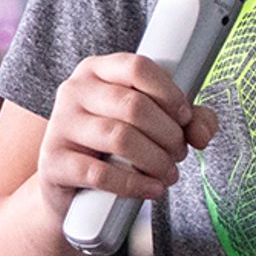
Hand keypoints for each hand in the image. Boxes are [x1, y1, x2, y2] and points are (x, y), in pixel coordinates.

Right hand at [30, 52, 215, 219]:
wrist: (71, 185)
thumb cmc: (114, 147)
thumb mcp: (150, 124)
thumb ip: (186, 120)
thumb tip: (202, 132)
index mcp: (96, 70)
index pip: (137, 67)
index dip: (169, 93)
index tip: (184, 117)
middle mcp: (74, 91)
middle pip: (134, 105)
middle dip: (168, 134)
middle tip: (178, 153)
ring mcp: (60, 125)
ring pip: (120, 138)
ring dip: (156, 160)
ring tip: (168, 173)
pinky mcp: (54, 161)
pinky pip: (100, 173)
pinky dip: (134, 184)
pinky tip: (151, 189)